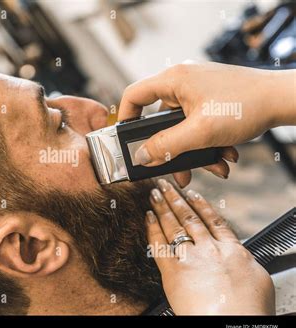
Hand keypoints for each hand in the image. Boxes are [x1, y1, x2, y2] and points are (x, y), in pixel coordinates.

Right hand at [118, 62, 295, 186]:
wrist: (283, 100)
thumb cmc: (246, 105)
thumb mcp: (199, 132)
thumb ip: (166, 146)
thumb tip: (142, 157)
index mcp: (173, 80)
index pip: (134, 95)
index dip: (125, 119)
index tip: (127, 142)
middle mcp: (183, 83)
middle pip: (160, 120)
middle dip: (170, 149)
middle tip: (173, 169)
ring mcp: (198, 92)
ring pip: (182, 128)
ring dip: (194, 152)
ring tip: (211, 167)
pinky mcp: (211, 101)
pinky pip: (198, 126)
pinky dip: (207, 144)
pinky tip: (224, 157)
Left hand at [145, 178, 274, 314]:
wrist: (231, 324)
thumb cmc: (248, 310)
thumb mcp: (256, 279)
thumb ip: (242, 261)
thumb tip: (239, 256)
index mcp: (232, 250)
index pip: (213, 221)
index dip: (201, 206)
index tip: (193, 195)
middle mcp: (209, 249)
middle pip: (189, 218)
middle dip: (176, 199)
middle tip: (166, 185)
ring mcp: (190, 258)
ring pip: (174, 225)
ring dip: (163, 206)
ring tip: (155, 193)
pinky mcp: (172, 271)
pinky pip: (159, 244)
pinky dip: (152, 228)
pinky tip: (148, 216)